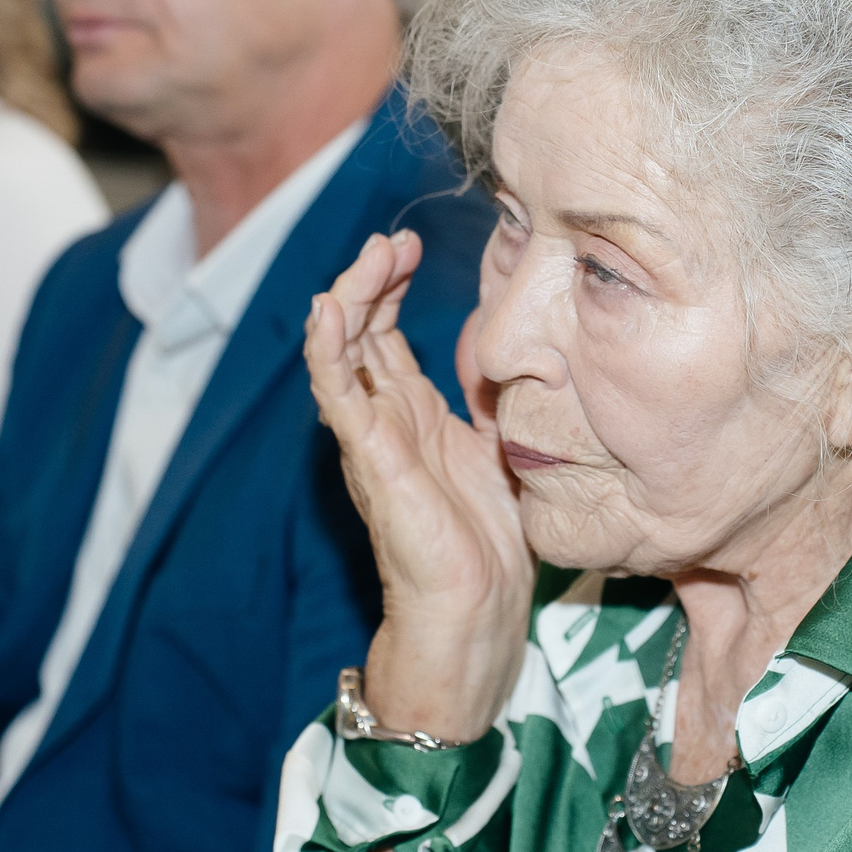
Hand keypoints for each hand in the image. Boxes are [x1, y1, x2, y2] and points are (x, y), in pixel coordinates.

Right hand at [306, 231, 529, 742]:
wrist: (473, 612)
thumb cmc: (486, 545)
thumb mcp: (501, 452)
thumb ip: (497, 406)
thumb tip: (523, 360)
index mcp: (412, 417)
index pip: (386, 335)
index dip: (392, 286)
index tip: (413, 245)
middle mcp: (383, 421)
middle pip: (360, 332)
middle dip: (371, 279)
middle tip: (392, 240)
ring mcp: (371, 439)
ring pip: (342, 353)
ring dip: (349, 299)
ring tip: (367, 259)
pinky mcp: (371, 460)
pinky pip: (338, 397)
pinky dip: (328, 351)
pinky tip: (328, 310)